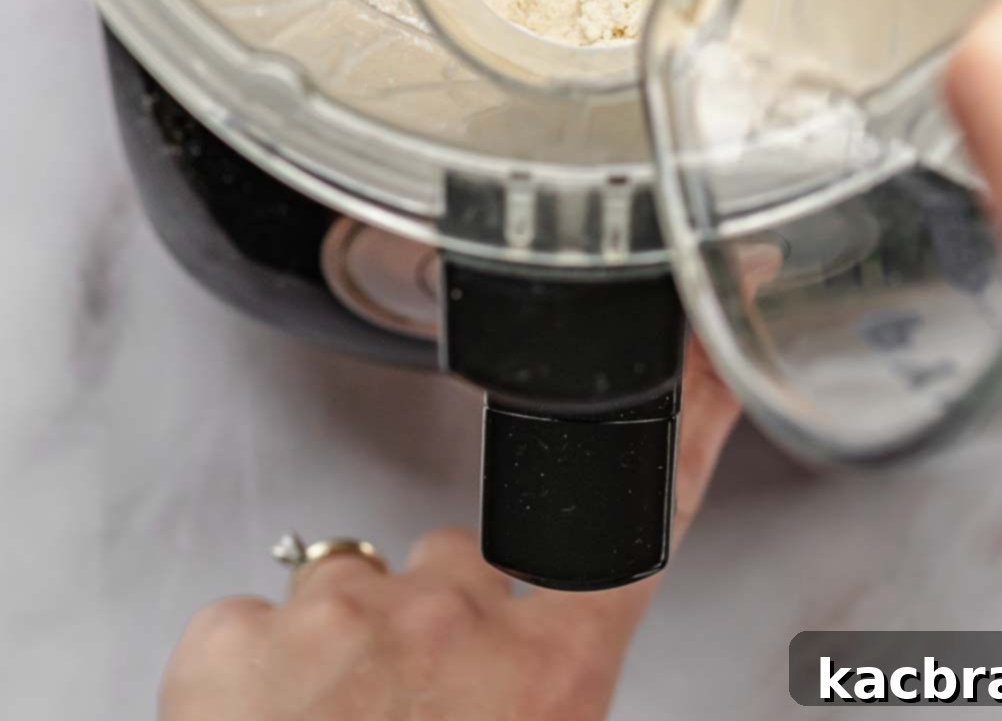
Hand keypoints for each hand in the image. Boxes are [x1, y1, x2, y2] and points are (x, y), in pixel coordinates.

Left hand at [159, 339, 738, 718]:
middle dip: (436, 616)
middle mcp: (452, 624)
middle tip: (404, 707)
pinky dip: (248, 670)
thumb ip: (548, 694)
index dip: (677, 440)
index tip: (708, 370)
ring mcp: (342, 618)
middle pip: (457, 566)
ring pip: (348, 591)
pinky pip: (246, 625)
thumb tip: (543, 679)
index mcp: (543, 676)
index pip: (628, 537)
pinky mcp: (238, 634)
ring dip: (341, 648)